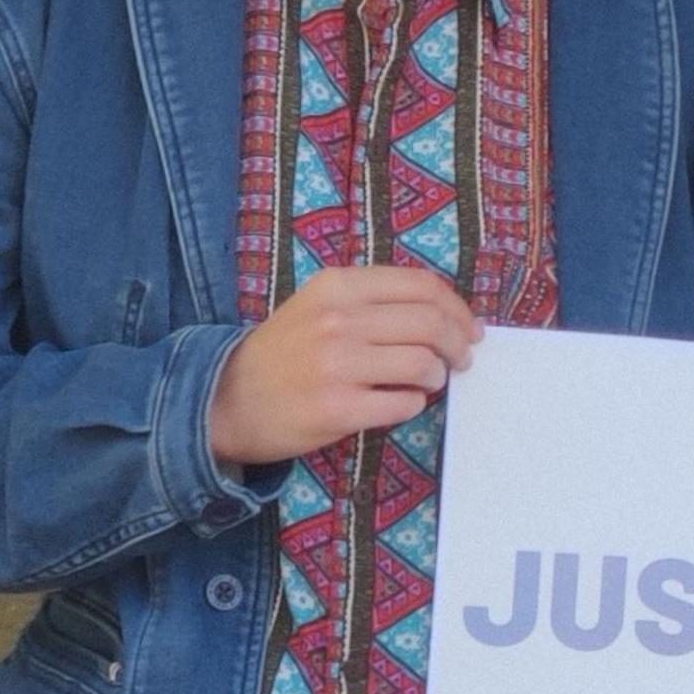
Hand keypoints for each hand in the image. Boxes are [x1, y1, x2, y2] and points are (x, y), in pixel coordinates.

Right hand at [205, 265, 481, 467]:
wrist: (223, 400)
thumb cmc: (283, 352)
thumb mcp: (319, 306)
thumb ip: (374, 301)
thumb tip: (448, 315)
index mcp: (337, 286)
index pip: (422, 286)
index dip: (458, 308)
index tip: (470, 328)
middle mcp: (338, 320)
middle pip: (431, 323)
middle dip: (459, 344)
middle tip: (461, 360)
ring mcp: (336, 364)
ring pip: (424, 364)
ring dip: (436, 376)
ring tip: (426, 382)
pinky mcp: (337, 408)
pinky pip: (405, 403)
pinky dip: (413, 404)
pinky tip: (397, 402)